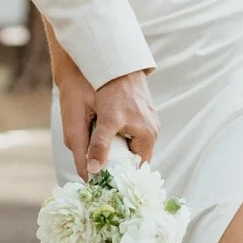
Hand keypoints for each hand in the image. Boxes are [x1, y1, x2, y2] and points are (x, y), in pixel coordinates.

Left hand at [58, 61, 157, 177]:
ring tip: (96, 151)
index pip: (137, 167)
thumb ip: (99, 147)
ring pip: (129, 142)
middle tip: (95, 167)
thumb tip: (91, 172)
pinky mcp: (138, 111)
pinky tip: (101, 132)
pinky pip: (128, 130)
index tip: (103, 181)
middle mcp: (151, 129)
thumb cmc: (114, 90)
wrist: (116, 61)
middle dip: (116, 161)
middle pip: (132, 155)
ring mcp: (146, 119)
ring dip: (115, 147)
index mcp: (148, 136)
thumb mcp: (106, 121)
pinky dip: (116, 134)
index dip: (120, 175)